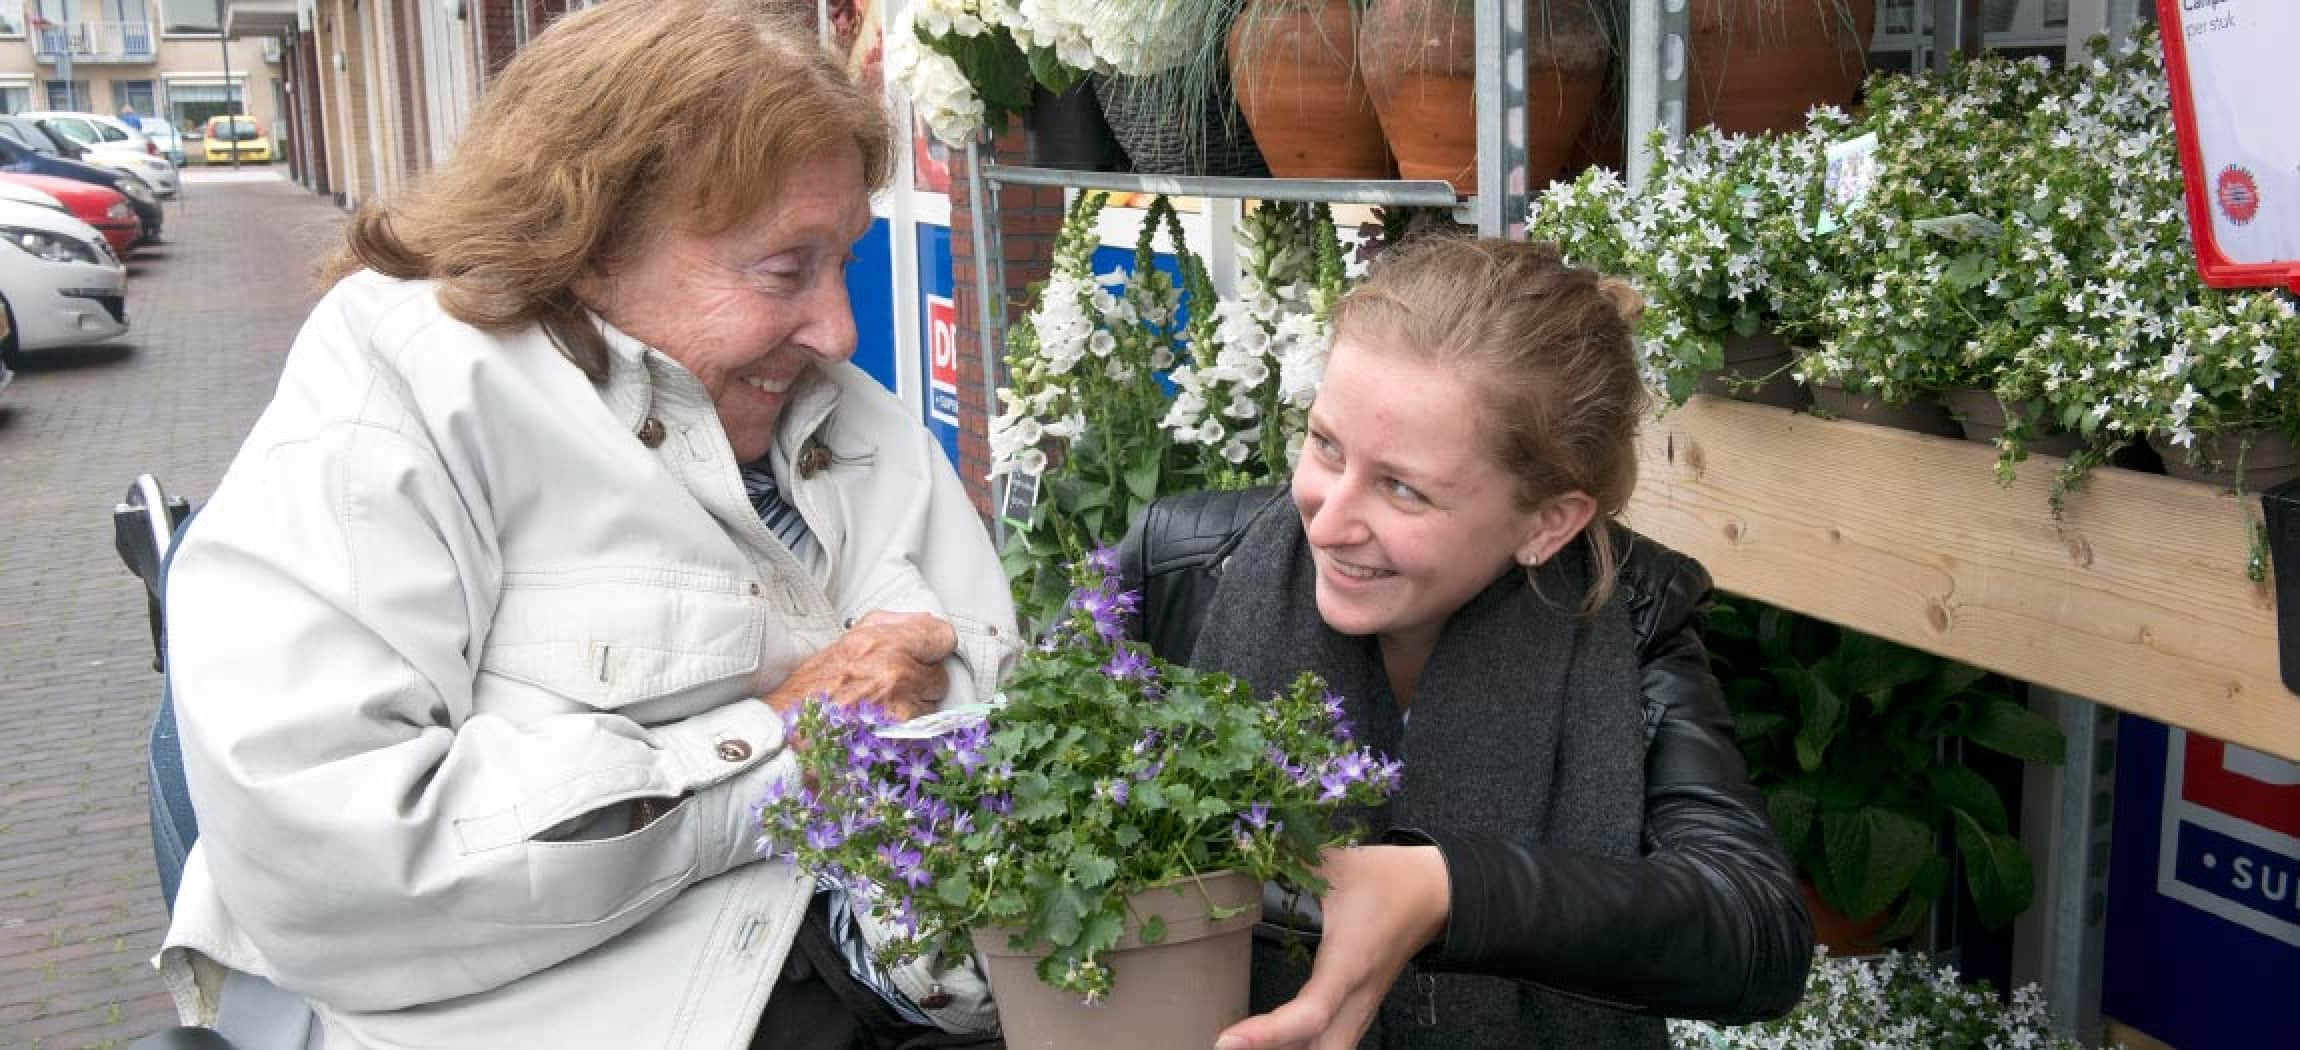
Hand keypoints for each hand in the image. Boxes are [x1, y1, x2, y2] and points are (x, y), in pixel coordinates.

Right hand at [761, 611, 956, 723]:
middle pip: (939, 673)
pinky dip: (909, 729)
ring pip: (932, 704)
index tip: (929, 651)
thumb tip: (921, 619)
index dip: (935, 645)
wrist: (788, 735)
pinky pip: (922, 728)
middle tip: (893, 686)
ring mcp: (900, 704)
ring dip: (916, 706)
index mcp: (878, 642)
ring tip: (884, 709)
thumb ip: (886, 625)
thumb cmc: (809, 695)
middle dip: (922, 680)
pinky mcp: (901, 734)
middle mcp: (894, 669)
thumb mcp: (842, 644)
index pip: (940, 635)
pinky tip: (883, 727)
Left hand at [1214, 845, 1450, 1049]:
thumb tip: (1246, 848)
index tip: (1227, 1040)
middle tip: (1229, 1046)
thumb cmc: (1389, 879)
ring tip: (1244, 1043)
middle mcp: (1357, 997)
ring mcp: (1362, 1007)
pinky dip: (1302, 1045)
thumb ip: (1287, 857)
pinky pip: (1333, 1042)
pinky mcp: (1362, 1007)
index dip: (1268, 1033)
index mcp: (1349, 964)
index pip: (1310, 1014)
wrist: (1437, 892)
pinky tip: (1274, 1039)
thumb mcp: (1334, 862)